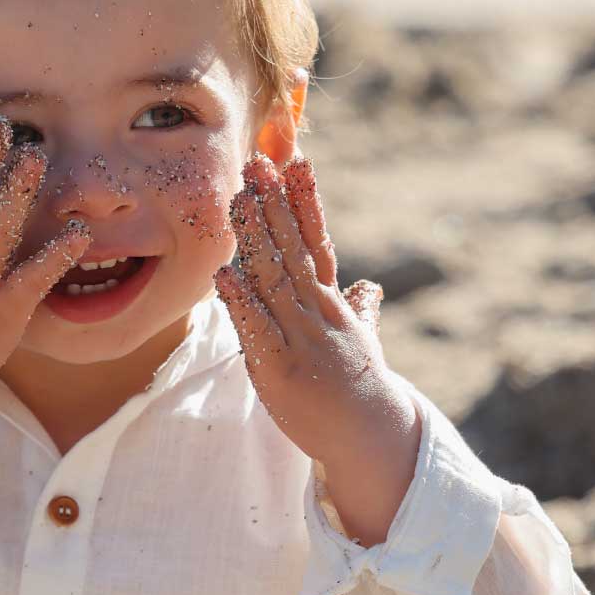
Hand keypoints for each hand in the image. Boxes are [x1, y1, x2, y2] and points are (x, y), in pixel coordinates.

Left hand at [215, 152, 394, 464]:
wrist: (369, 434)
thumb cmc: (359, 387)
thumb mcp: (360, 340)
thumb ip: (360, 310)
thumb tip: (370, 289)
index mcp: (332, 299)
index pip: (318, 238)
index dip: (305, 199)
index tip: (295, 160)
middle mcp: (318, 309)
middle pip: (293, 246)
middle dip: (274, 202)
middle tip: (256, 161)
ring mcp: (300, 335)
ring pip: (274, 276)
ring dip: (255, 236)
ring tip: (237, 198)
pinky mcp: (279, 367)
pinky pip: (255, 328)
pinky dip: (240, 299)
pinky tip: (224, 272)